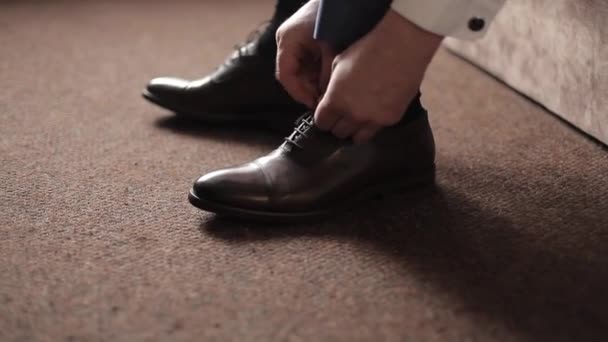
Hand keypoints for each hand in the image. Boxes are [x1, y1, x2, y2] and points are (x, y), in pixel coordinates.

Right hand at [275, 0, 334, 107]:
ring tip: (328, 91)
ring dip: (313, 82)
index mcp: (287, 40)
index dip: (299, 93)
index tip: (313, 104)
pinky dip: (317, 72)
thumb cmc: (335, 17)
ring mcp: (294, 41)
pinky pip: (307, 63)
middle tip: (323, 101)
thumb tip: (326, 97)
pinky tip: (329, 79)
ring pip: (300, 70)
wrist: (345, 0)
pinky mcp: (304, 41)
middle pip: (292, 74)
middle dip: (307, 89)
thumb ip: (327, 74)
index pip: (286, 75)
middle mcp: (287, 41)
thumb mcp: (332, 49)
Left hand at [314, 10, 442, 143]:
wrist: (401, 46)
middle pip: (338, 132)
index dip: (323, 116)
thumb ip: (330, 87)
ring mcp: (372, 120)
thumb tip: (328, 100)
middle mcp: (352, 115)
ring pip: (356, 138)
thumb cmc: (367, 49)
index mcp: (335, 100)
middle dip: (337, 123)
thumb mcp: (338, 64)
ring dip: (354, 129)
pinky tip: (373, 112)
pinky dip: (371, 124)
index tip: (328, 111)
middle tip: (343, 112)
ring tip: (358, 116)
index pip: (321, 122)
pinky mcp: (390, 119)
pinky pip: (375, 131)